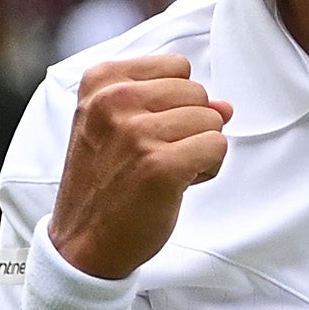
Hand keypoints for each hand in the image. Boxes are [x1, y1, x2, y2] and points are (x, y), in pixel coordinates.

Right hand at [42, 53, 227, 279]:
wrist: (83, 242)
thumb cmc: (103, 184)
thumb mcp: (119, 127)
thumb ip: (169, 105)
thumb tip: (226, 106)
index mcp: (101, 82)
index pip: (177, 67)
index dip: (176, 101)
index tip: (150, 130)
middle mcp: (115, 101)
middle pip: (196, 91)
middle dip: (190, 125)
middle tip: (158, 156)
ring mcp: (136, 132)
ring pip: (211, 119)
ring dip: (199, 148)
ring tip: (166, 171)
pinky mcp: (160, 166)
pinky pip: (217, 146)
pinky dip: (208, 168)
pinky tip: (180, 184)